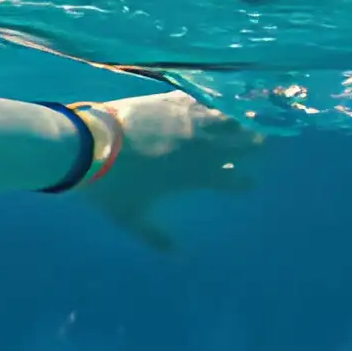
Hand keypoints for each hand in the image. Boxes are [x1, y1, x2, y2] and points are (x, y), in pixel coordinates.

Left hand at [80, 91, 258, 248]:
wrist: (90, 146)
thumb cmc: (111, 185)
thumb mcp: (131, 217)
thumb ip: (156, 236)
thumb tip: (178, 257)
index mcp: (197, 176)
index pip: (235, 180)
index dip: (244, 181)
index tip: (248, 181)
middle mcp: (203, 147)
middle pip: (244, 143)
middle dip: (254, 144)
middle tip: (261, 142)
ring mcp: (189, 121)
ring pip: (231, 117)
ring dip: (243, 117)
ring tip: (255, 113)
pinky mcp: (172, 101)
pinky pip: (203, 97)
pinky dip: (215, 98)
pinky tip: (222, 94)